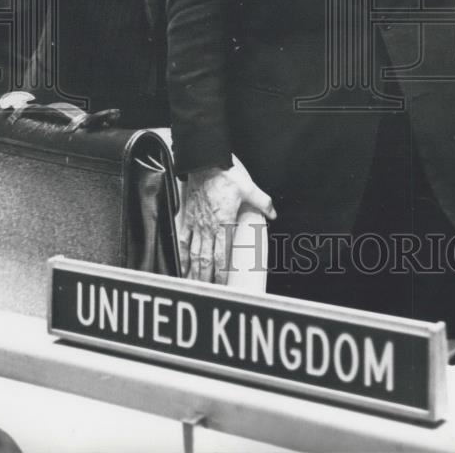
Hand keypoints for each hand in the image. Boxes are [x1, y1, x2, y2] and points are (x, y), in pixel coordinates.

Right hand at [179, 157, 276, 283]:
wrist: (204, 161)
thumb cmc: (225, 174)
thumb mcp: (249, 187)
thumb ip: (262, 202)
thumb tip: (273, 213)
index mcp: (224, 221)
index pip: (223, 254)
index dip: (222, 273)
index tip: (224, 287)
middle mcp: (208, 226)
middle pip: (206, 259)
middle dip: (206, 278)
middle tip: (207, 293)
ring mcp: (196, 223)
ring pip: (193, 253)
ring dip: (193, 271)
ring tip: (193, 285)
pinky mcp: (188, 217)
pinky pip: (183, 239)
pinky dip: (182, 254)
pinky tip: (181, 265)